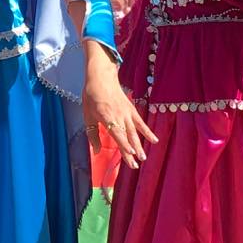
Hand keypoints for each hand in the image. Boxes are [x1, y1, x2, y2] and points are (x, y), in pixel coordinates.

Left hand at [81, 43, 155, 168]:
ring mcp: (127, 112)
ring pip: (135, 132)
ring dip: (140, 145)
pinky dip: (147, 132)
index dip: (124, 145)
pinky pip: (140, 123)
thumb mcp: (87, 116)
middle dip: (132, 151)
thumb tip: (96, 151)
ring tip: (144, 158)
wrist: (101, 77)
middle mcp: (119, 115)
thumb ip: (92, 135)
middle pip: (127, 136)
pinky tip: (154, 140)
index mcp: (106, 117)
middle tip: (135, 165)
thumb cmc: (92, 97)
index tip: (130, 155)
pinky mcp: (131, 109)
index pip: (117, 134)